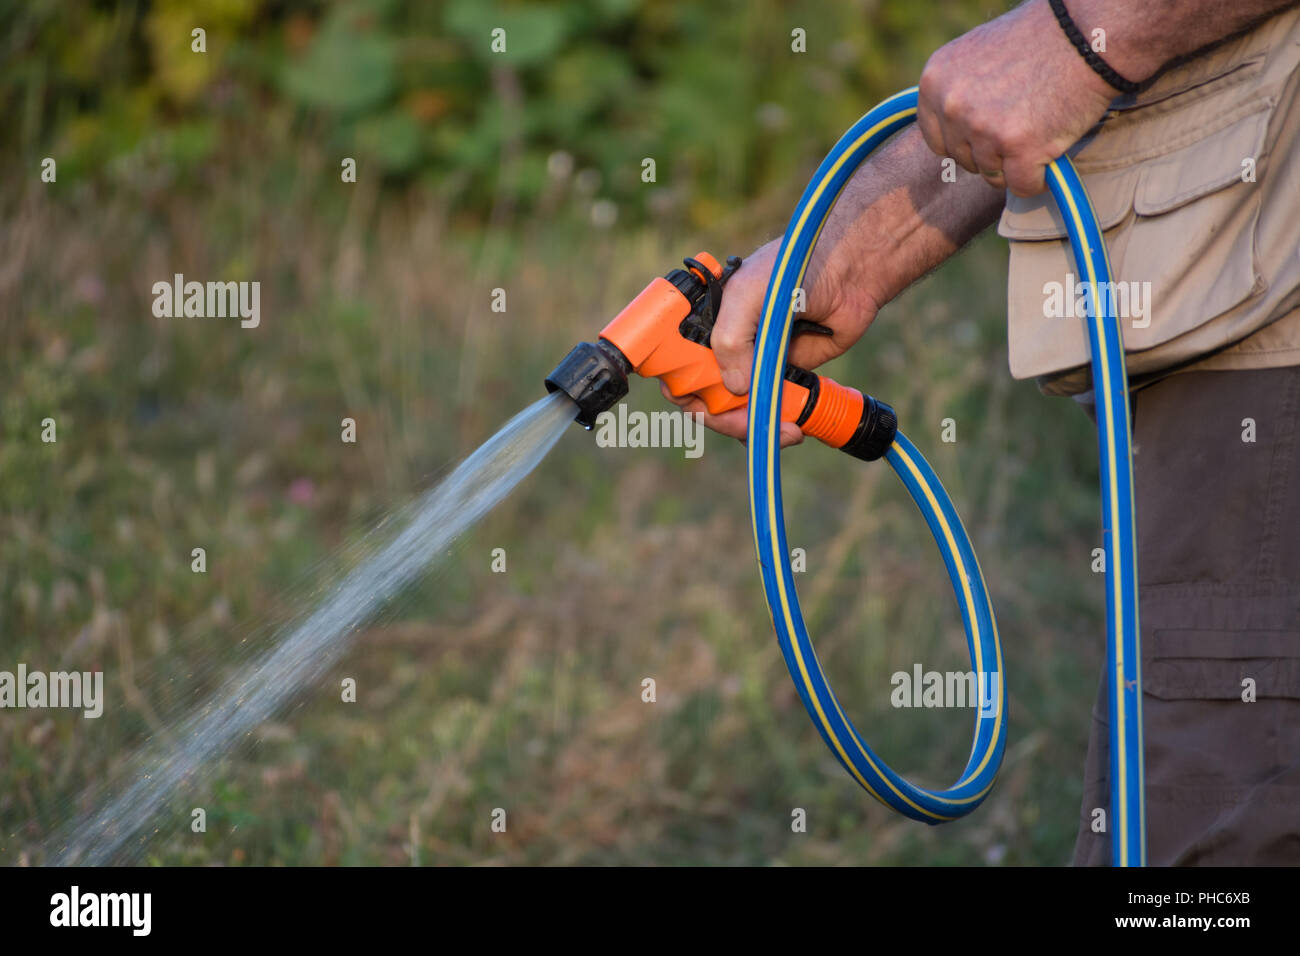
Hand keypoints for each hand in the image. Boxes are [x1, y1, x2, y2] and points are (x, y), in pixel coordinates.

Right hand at [659, 237, 880, 446]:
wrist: (849, 274)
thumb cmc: (793, 269)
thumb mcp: (748, 294)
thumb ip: (730, 338)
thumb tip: (734, 388)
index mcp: (703, 325)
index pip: (674, 366)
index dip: (683, 388)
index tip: (705, 403)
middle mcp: (723, 348)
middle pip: (702, 398)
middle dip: (723, 417)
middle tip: (748, 421)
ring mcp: (751, 366)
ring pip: (735, 412)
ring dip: (752, 427)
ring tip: (784, 427)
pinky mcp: (781, 379)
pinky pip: (767, 413)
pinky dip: (774, 427)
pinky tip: (791, 427)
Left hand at [917, 0, 1118, 195]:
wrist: (1089, 32)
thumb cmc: (1040, 40)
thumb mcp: (977, 56)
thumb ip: (957, 93)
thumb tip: (951, 131)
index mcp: (935, 81)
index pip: (938, 140)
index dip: (966, 142)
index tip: (990, 132)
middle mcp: (952, 105)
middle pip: (965, 160)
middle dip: (993, 153)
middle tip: (1024, 125)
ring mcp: (983, 128)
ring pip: (993, 176)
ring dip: (1017, 164)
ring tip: (1041, 128)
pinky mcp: (1018, 148)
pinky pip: (1023, 186)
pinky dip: (1039, 178)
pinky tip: (1052, 151)